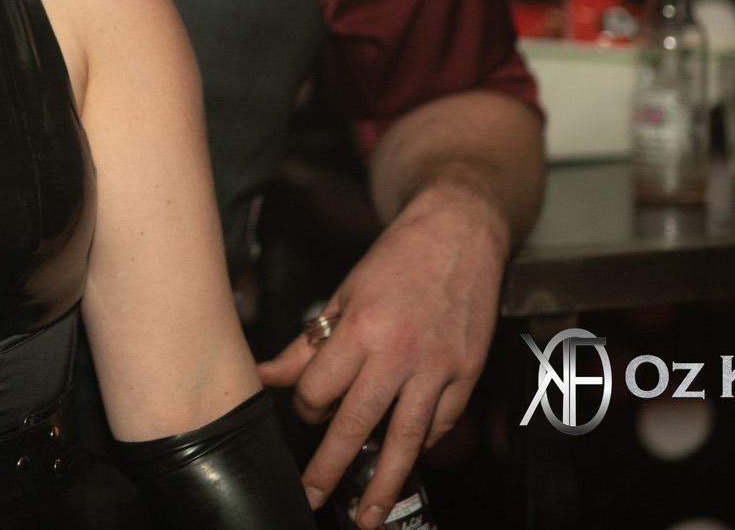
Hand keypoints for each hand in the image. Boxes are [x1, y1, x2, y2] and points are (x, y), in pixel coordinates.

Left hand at [256, 181, 510, 528]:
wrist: (460, 233)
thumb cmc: (399, 259)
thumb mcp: (344, 295)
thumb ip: (308, 344)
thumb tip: (267, 375)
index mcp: (360, 330)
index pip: (318, 390)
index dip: (305, 405)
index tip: (307, 406)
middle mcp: (399, 354)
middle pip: (357, 425)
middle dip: (330, 467)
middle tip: (313, 497)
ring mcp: (437, 368)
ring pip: (405, 439)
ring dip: (383, 483)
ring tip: (367, 516)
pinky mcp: (467, 374)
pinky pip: (441, 424)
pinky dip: (423, 444)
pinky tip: (409, 458)